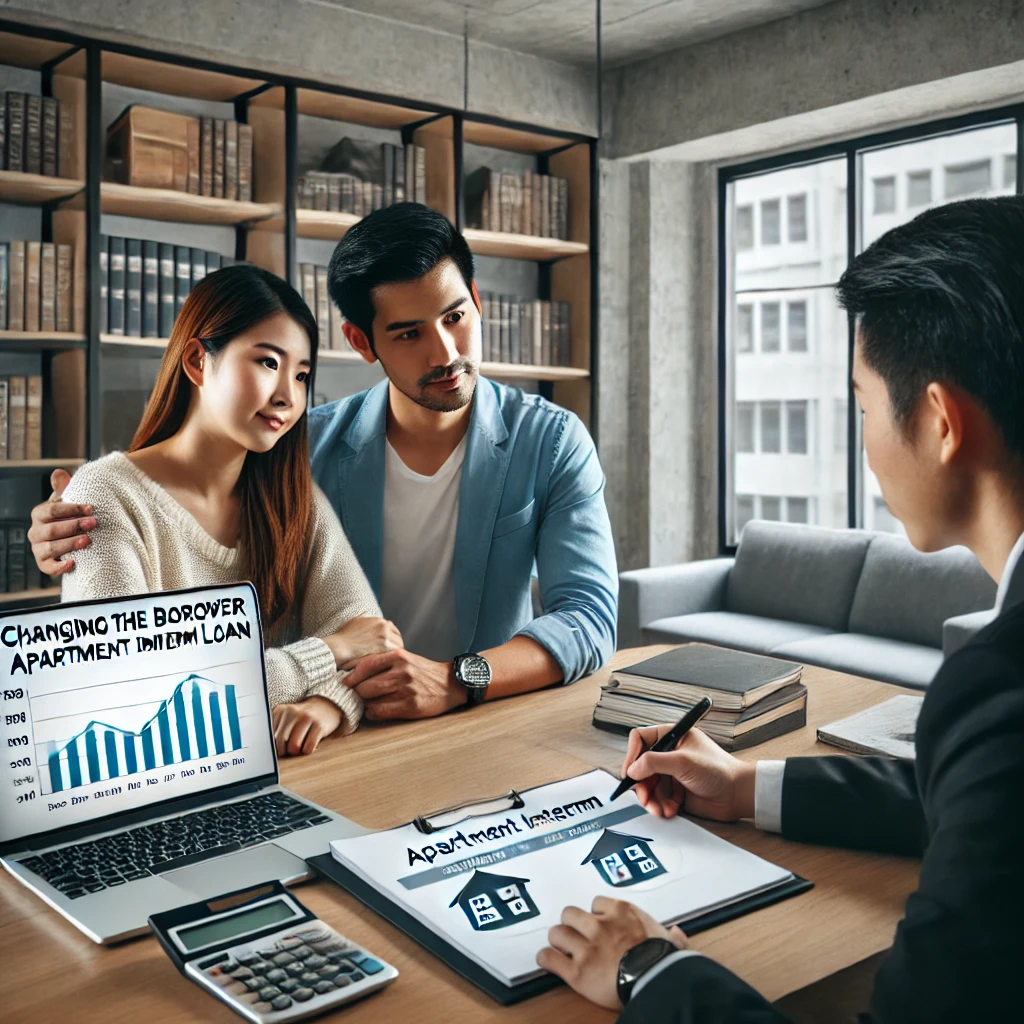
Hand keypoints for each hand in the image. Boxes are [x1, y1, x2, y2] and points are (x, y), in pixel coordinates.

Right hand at [27, 469, 96, 576]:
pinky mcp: (44, 563)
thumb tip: (58, 473)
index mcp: (40, 514)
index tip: (91, 508)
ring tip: (88, 540)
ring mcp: (38, 549)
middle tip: (94, 523)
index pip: (52, 510)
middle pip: (51, 530)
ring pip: (50, 548)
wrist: (70, 538)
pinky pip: (48, 568)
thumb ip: (64, 488)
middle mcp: (35, 532)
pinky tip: (73, 562)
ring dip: (70, 544)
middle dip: (74, 526)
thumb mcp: (67, 501)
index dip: (72, 509)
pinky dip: (59, 567)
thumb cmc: (69, 517)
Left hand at [271, 696, 342, 755]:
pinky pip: (308, 748)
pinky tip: (309, 744)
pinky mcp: (319, 725)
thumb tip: (271, 752)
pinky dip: (308, 750)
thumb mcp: (285, 719)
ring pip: (294, 746)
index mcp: (279, 710)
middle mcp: (292, 712)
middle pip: (279, 742)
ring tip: (299, 747)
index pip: (268, 735)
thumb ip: (275, 731)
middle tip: (289, 749)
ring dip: (296, 752)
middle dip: (284, 751)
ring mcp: (307, 717)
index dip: (272, 745)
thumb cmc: (300, 719)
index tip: (275, 748)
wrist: (325, 707)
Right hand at [322, 615, 402, 669]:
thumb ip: (364, 618)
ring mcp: (385, 636)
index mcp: (378, 620)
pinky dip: (392, 660)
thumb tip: (368, 613)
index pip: (393, 630)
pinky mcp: (385, 648)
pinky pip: (395, 655)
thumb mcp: (354, 622)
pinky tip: (388, 666)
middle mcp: (384, 626)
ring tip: (390, 664)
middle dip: (395, 648)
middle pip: (398, 638)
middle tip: (391, 658)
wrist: (338, 648)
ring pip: (399, 647)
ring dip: (395, 655)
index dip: (392, 640)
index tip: (389, 648)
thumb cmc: (343, 637)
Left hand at [342, 649, 465, 719]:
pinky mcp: (411, 705)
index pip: (365, 664)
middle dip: (356, 693)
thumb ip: (383, 663)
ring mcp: (406, 689)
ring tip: (365, 704)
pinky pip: (380, 712)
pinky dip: (373, 713)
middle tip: (352, 697)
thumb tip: (354, 672)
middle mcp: (402, 671)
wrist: (451, 684)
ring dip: (364, 703)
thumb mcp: (406, 659)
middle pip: (364, 685)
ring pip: (370, 699)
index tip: (343, 683)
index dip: (351, 675)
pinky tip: (375, 711)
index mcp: (399, 656)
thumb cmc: (423, 672)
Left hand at [536, 897, 686, 1009]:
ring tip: (561, 948)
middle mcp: (599, 925)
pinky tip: (548, 961)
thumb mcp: (671, 941)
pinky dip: (546, 959)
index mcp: (620, 912)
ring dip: (558, 941)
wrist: (657, 980)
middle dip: (571, 924)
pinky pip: (550, 958)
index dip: (595, 915)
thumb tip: (676, 934)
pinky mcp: (577, 972)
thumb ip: (671, 936)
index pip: (596, 902)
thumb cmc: (664, 960)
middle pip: (569, 913)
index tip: (598, 924)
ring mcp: (586, 948)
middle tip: (575, 935)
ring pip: (557, 933)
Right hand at [621, 725, 756, 820]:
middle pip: (640, 766)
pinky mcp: (675, 790)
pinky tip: (670, 810)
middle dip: (641, 785)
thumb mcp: (683, 761)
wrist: (737, 795)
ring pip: (647, 785)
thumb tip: (632, 769)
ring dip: (651, 799)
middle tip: (644, 798)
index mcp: (672, 736)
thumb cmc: (718, 770)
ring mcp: (672, 772)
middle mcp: (669, 753)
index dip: (632, 754)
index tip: (630, 772)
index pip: (641, 739)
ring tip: (660, 809)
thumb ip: (654, 763)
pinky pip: (658, 798)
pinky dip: (661, 806)